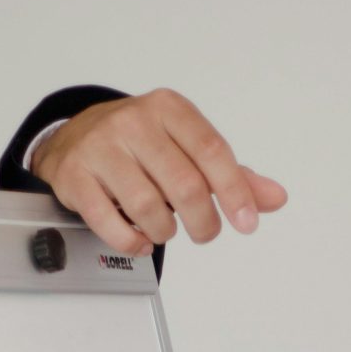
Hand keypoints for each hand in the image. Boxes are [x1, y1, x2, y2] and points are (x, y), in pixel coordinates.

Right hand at [32, 91, 287, 254]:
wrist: (76, 137)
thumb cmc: (141, 145)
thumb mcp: (187, 149)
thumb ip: (230, 175)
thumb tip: (275, 198)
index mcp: (169, 109)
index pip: (211, 150)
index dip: (234, 191)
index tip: (247, 223)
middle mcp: (133, 122)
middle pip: (184, 184)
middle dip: (202, 221)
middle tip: (204, 232)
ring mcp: (101, 148)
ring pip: (147, 207)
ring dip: (165, 231)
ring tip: (166, 229)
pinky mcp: (76, 176)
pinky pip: (110, 223)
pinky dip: (132, 242)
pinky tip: (140, 239)